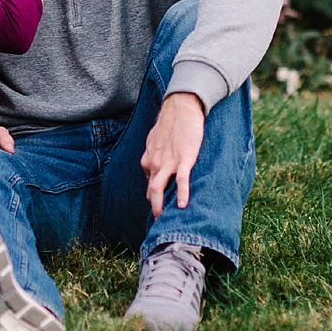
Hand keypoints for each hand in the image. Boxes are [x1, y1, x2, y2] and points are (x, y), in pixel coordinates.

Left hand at [141, 92, 204, 217]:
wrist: (180, 108)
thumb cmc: (170, 124)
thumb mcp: (155, 140)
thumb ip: (154, 154)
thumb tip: (154, 165)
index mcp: (148, 159)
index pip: (148, 183)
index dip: (153, 196)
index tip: (157, 207)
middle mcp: (154, 162)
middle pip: (151, 190)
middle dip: (153, 206)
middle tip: (157, 222)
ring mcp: (168, 162)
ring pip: (159, 188)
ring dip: (160, 206)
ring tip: (163, 220)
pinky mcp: (183, 159)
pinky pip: (181, 180)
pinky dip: (182, 194)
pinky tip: (183, 206)